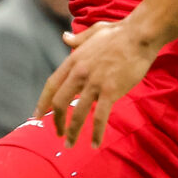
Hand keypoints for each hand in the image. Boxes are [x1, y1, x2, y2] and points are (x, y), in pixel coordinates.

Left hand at [38, 19, 157, 149]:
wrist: (140, 35)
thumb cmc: (119, 32)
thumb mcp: (93, 32)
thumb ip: (77, 39)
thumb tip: (64, 37)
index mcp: (74, 60)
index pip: (52, 84)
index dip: (43, 101)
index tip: (37, 114)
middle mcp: (80, 73)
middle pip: (60, 102)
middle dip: (56, 121)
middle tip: (57, 133)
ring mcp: (94, 83)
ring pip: (78, 113)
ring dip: (72, 132)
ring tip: (69, 144)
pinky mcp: (110, 91)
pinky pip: (100, 117)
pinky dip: (96, 133)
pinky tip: (94, 144)